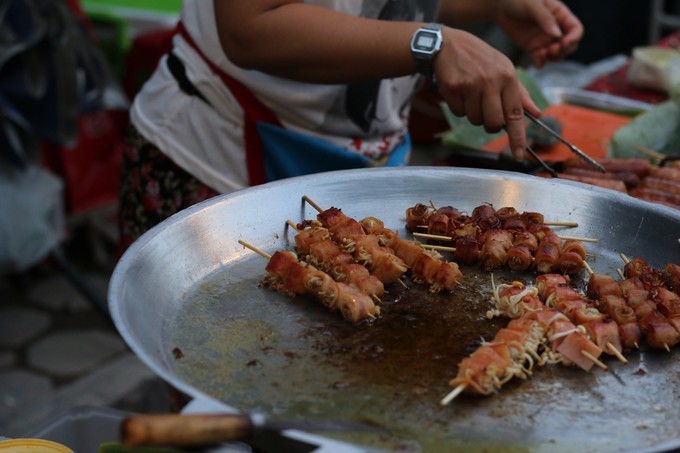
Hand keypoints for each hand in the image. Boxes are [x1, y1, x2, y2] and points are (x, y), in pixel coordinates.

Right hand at [433, 28, 539, 159]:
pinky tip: (459, 92)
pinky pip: (459, 113)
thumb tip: (536, 112)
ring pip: (475, 120)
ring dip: (473, 114)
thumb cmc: (479, 58)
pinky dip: (459, 107)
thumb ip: (519, 93)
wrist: (447, 44)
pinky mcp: (454, 88)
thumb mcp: (503, 68)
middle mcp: (491, 81)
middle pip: (493, 123)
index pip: (515, 114)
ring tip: (471, 95)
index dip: (517, 137)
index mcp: (508, 77)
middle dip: (490, 124)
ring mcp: (471, 85)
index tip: (519, 155)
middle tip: (486, 112)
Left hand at [496, 0, 583, 67]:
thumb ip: (545, 19)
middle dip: (563, 51)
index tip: (564, 43)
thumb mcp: (533, 5)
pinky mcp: (533, 48)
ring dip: (552, 58)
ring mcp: (544, 40)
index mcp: (560, 15)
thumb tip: (557, 35)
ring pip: (556, 55)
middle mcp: (556, 29)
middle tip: (550, 50)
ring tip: (541, 54)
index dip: (574, 38)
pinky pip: (540, 59)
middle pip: (569, 46)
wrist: (500, 6)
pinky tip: (537, 63)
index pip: (576, 30)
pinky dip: (540, 63)